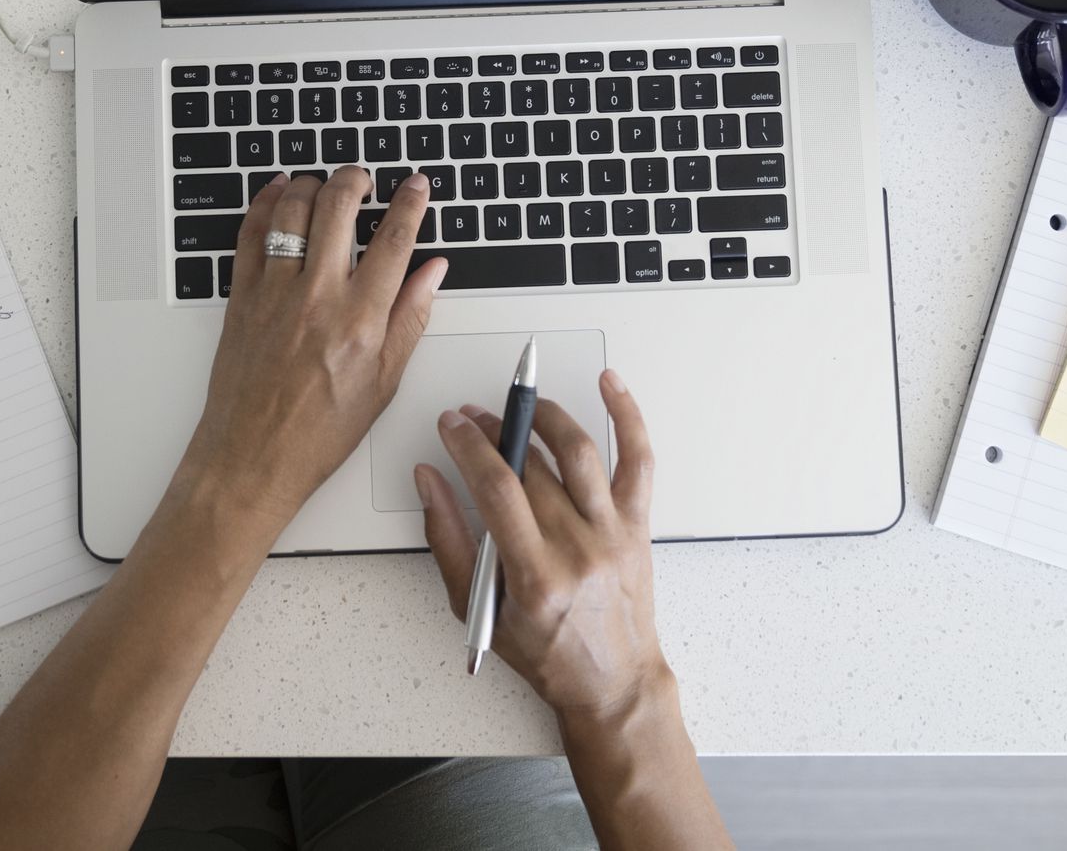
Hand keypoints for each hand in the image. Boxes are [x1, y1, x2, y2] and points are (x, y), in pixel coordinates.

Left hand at [179, 168, 446, 531]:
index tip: (416, 184)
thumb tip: (433, 272)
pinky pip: (250, 233)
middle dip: (356, 178)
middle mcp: (317, 297)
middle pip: (339, 207)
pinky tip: (280, 193)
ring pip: (293, 210)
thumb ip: (410, 319)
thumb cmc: (318, 433)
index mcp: (361, 320)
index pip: (394, 240)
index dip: (410, 203)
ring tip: (326, 184)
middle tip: (365, 178)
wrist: (252, 457)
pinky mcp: (241, 297)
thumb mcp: (383, 383)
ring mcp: (274, 293)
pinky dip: (266, 204)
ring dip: (313, 184)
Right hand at [418, 371, 669, 727]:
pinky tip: (610, 384)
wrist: (613, 681)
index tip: (451, 425)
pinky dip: (627, 416)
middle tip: (474, 418)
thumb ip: (448, 539)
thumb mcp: (477, 609)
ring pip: (579, 452)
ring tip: (522, 405)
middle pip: (533, 467)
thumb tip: (428, 480)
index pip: (497, 488)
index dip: (469, 446)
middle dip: (496, 431)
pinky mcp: (638, 525)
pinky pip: (638, 460)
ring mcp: (613, 534)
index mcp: (535, 576)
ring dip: (546, 417)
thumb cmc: (548, 654)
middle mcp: (578, 549)